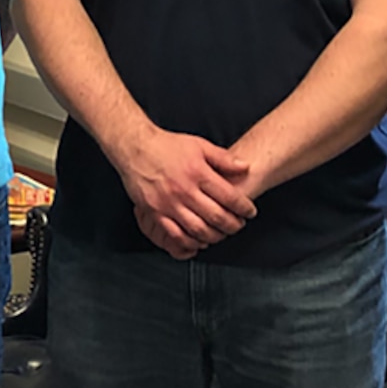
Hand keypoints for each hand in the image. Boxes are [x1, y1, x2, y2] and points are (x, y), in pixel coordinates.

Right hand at [115, 129, 255, 250]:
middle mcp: (185, 190)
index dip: (244, 207)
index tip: (250, 211)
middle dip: (234, 225)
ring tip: (222, 233)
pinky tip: (199, 241)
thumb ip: (223, 158)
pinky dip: (190, 242)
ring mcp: (169, 204)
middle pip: (217, 216)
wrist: (136, 148)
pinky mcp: (156, 213)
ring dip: (215, 236)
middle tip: (239, 225)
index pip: (229, 196)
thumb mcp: (199, 145)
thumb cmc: (166, 146)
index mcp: (198, 173)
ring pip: (199, 229)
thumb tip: (244, 167)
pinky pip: (176, 235)